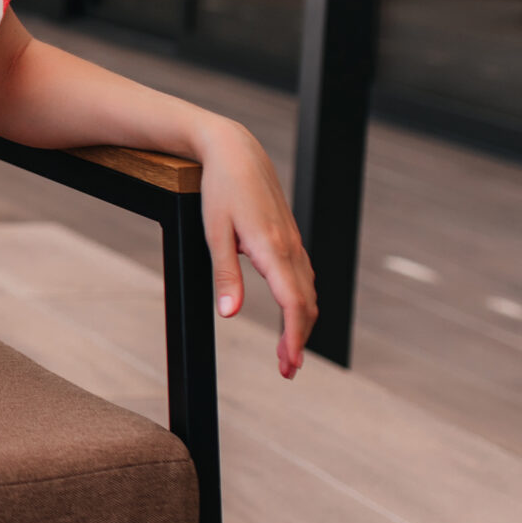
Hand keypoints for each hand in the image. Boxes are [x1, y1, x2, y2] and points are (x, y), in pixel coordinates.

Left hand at [195, 119, 317, 377]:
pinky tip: (291, 316)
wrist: (236, 151)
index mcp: (272, 249)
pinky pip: (302, 278)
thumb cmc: (220, 190)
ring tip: (286, 353)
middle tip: (287, 370)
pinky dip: (300, 303)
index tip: (289, 363)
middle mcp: (290, 248)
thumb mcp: (214, 232)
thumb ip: (225, 275)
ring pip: (307, 292)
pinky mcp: (289, 238)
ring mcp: (293, 243)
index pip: (293, 304)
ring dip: (301, 324)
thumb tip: (230, 315)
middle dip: (299, 340)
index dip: (293, 337)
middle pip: (306, 304)